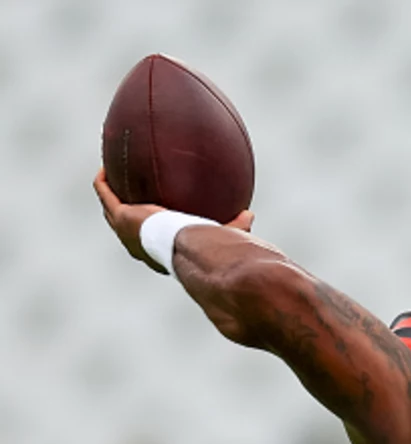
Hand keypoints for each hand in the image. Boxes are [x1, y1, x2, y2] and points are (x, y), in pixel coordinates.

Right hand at [92, 168, 254, 273]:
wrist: (193, 250)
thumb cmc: (210, 248)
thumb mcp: (225, 235)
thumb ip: (235, 225)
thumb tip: (249, 215)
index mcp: (160, 253)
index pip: (150, 242)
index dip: (148, 231)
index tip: (151, 217)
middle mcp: (138, 246)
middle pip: (124, 227)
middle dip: (122, 210)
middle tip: (124, 192)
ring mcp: (126, 232)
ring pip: (110, 210)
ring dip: (109, 193)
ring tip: (109, 176)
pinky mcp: (120, 217)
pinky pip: (105, 193)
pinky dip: (103, 181)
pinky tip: (105, 165)